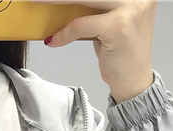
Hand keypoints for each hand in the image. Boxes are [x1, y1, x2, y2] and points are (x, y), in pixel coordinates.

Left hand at [31, 0, 157, 101]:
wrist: (133, 80)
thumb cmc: (121, 51)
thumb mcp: (109, 21)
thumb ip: (95, 7)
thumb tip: (66, 2)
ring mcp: (131, 8)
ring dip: (58, 1)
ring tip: (39, 1)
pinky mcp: (118, 26)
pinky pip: (82, 24)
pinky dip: (65, 33)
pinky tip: (54, 40)